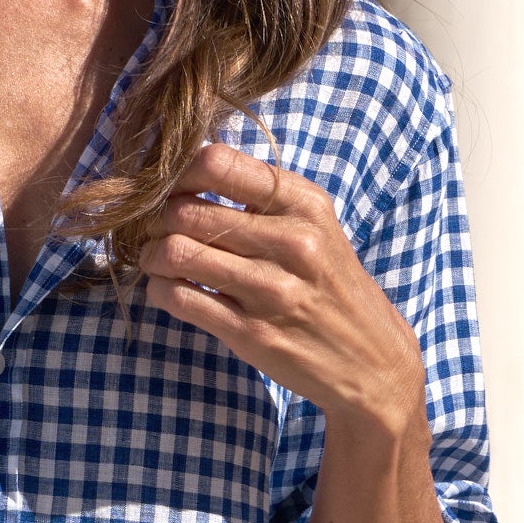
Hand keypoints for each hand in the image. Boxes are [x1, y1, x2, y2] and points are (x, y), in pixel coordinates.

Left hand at [136, 139, 427, 436]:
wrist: (372, 360)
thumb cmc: (331, 286)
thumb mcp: (316, 227)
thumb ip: (263, 197)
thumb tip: (188, 169)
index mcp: (305, 204)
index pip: (216, 162)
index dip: (177, 173)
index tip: (170, 189)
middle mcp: (292, 242)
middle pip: (185, 210)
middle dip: (155, 219)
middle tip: (154, 230)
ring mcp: (271, 290)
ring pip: (174, 252)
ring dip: (151, 255)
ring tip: (157, 260)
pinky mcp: (252, 334)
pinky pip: (179, 298)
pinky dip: (160, 290)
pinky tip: (170, 289)